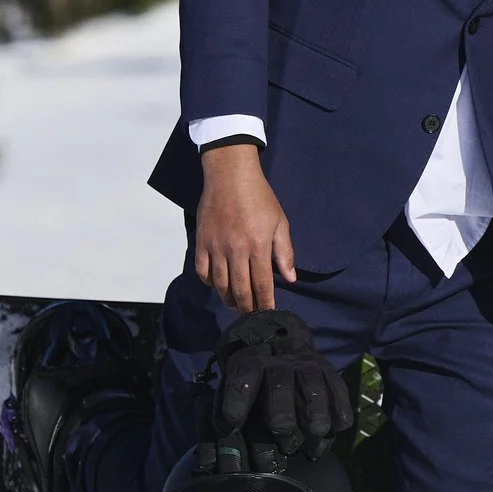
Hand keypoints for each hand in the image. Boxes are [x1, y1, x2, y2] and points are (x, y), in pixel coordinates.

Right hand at [196, 142, 296, 312]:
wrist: (230, 176)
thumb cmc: (259, 198)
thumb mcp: (280, 222)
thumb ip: (284, 252)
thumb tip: (290, 278)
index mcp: (257, 245)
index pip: (262, 284)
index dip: (265, 303)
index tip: (268, 314)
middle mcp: (235, 250)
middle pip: (240, 289)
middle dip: (247, 307)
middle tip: (251, 315)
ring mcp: (216, 247)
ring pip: (220, 284)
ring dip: (228, 298)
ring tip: (235, 304)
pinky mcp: (201, 242)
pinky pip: (202, 271)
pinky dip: (209, 282)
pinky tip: (217, 285)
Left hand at [212, 309, 352, 463]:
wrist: (280, 346)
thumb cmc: (252, 381)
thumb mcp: (234, 387)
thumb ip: (227, 414)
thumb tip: (218, 449)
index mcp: (250, 363)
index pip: (243, 376)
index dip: (237, 399)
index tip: (232, 424)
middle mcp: (279, 362)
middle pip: (280, 384)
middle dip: (282, 410)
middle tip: (283, 433)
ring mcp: (307, 365)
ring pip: (312, 383)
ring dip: (316, 408)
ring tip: (317, 431)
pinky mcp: (328, 371)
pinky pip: (337, 387)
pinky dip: (340, 406)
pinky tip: (339, 426)